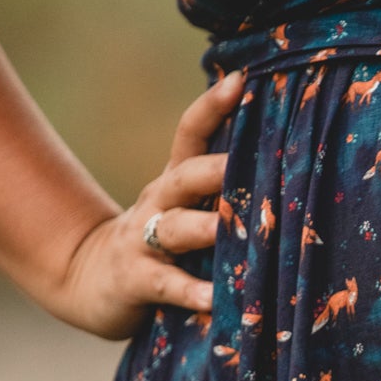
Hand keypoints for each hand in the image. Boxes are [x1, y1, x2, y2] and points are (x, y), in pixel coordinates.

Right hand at [50, 70, 243, 338]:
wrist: (91, 278)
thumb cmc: (162, 239)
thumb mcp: (186, 205)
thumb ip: (223, 185)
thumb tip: (289, 155)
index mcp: (176, 179)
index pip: (191, 133)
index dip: (212, 105)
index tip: (241, 80)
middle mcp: (158, 201)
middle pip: (185, 177)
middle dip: (215, 169)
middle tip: (248, 163)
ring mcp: (143, 239)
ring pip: (174, 228)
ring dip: (204, 228)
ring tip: (228, 231)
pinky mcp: (135, 279)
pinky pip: (166, 284)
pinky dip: (191, 292)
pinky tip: (215, 300)